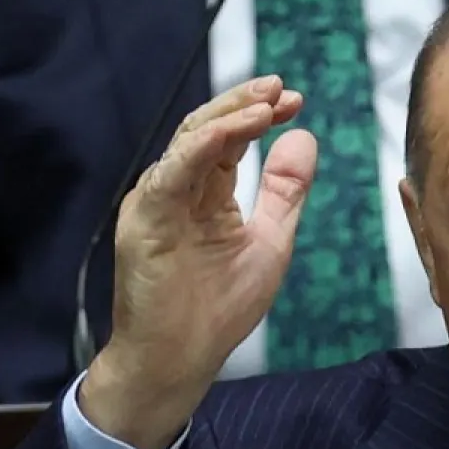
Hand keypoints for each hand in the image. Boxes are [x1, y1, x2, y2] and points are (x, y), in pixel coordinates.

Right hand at [80, 75, 317, 448]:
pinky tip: (232, 130)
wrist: (179, 361)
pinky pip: (171, 172)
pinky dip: (202, 146)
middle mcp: (177, 190)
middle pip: (206, 129)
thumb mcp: (268, 240)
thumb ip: (284, 192)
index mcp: (204, 194)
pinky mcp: (145, 220)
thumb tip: (303, 136)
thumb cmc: (217, 309)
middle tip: (279, 88)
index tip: (294, 100)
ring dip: (228, 117)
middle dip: (244, 104)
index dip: (259, 115)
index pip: (229, 139)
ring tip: (265, 103)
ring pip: (187, 141)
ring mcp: (157, 202)